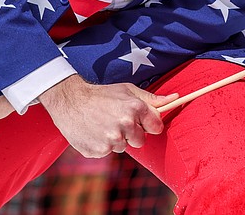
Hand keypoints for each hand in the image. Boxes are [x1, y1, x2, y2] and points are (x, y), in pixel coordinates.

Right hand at [39, 75, 173, 157]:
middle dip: (132, 133)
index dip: (149, 124)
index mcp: (135, 109)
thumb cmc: (102, 94)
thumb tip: (175, 98)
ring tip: (102, 124)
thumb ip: (151, 98)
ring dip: (115, 138)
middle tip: (116, 120)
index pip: (156, 127)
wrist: (69, 100)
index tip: (141, 121)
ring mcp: (110, 141)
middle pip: (140, 141)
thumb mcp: (127, 90)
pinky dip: (101, 144)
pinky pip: (107, 152)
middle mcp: (124, 126)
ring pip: (122, 147)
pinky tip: (93, 131)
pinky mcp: (98, 151)